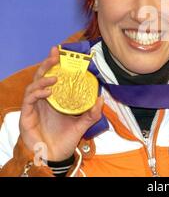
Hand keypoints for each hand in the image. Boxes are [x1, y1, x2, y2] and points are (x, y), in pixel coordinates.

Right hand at [19, 46, 103, 160]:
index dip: (56, 64)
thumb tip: (101, 99)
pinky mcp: (27, 115)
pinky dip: (37, 92)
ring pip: (33, 85)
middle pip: (42, 76)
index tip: (61, 51)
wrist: (55, 157)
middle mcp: (43, 100)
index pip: (54, 76)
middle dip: (47, 63)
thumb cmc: (65, 140)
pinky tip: (48, 91)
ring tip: (55, 76)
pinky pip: (29, 99)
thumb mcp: (82, 124)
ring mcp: (34, 107)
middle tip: (55, 53)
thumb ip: (92, 113)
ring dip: (43, 78)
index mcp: (55, 99)